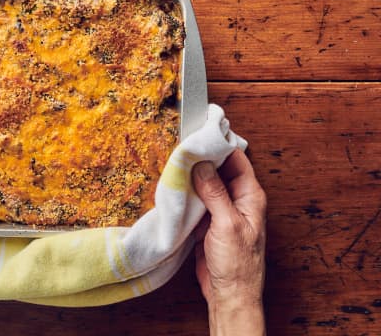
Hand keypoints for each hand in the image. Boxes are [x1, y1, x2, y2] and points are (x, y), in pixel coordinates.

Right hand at [192, 149, 266, 335]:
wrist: (228, 294)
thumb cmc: (237, 263)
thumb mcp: (226, 223)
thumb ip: (215, 192)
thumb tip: (203, 164)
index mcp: (250, 196)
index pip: (237, 160)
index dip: (220, 145)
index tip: (202, 133)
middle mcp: (237, 199)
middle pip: (219, 169)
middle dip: (202, 158)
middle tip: (182, 147)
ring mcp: (222, 210)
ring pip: (206, 184)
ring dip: (192, 176)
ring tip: (175, 163)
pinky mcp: (208, 222)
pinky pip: (197, 200)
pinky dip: (187, 193)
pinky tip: (175, 187)